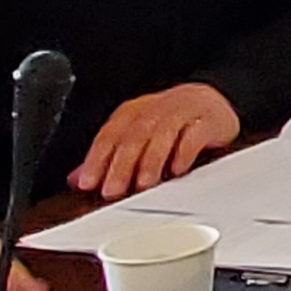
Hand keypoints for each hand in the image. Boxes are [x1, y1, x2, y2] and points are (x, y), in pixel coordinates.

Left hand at [68, 84, 239, 197]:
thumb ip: (108, 157)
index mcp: (133, 113)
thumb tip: (77, 178)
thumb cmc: (172, 122)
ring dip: (151, 161)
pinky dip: (184, 152)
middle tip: (113, 190)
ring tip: (144, 184)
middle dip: (121, 165)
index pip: (110, 135)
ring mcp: (182, 112)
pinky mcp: (208, 120)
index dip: (97, 159)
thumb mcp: (138, 136)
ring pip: (162, 134)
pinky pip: (194, 135)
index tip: (89, 183)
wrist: (214, 99)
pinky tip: (177, 169)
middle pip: (134, 136)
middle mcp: (155, 110)